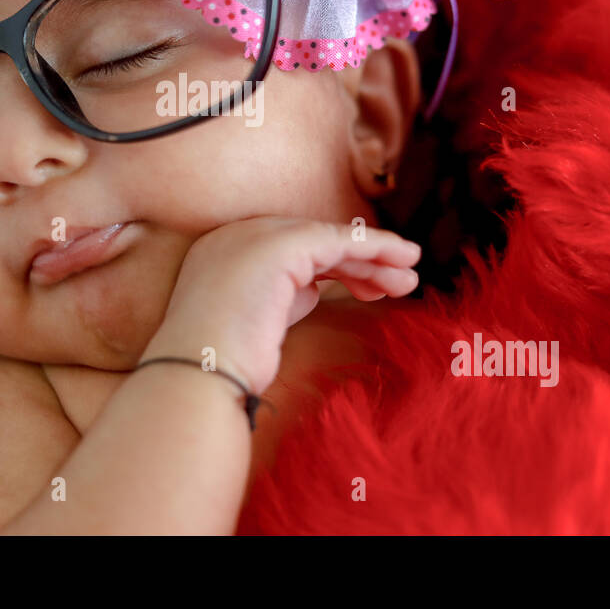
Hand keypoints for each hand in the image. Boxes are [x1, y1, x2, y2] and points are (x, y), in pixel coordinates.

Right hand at [141, 216, 420, 395]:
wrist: (199, 373)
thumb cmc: (223, 365)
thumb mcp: (256, 321)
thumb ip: (281, 297)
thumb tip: (313, 288)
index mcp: (222, 252)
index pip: (291, 253)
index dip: (336, 268)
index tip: (370, 292)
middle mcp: (235, 235)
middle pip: (312, 244)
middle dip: (358, 264)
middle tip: (396, 285)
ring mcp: (255, 235)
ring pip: (330, 241)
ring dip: (376, 259)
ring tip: (410, 280)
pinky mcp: (282, 245)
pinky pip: (340, 241)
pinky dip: (375, 248)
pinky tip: (402, 260)